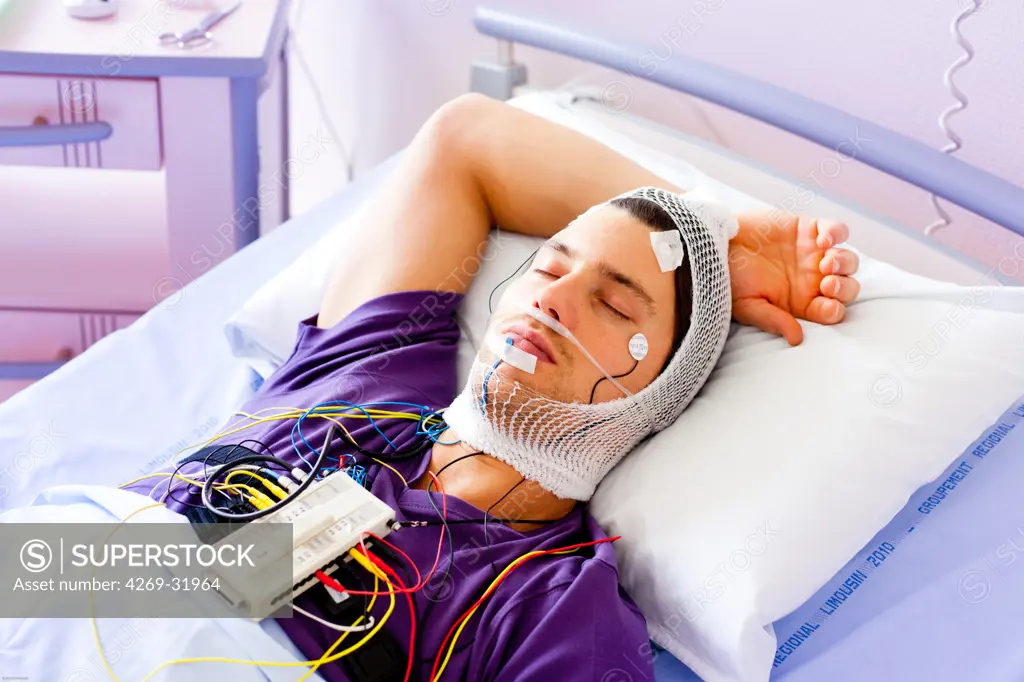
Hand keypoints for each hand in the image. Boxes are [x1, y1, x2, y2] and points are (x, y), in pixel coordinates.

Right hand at [727, 213, 860, 344]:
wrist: (712, 246)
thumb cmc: (728, 279)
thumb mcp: (747, 306)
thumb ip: (773, 321)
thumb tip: (797, 339)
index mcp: (801, 302)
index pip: (830, 310)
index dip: (834, 310)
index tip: (826, 306)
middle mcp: (812, 279)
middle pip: (847, 286)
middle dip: (844, 287)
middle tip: (827, 283)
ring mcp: (813, 254)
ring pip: (847, 260)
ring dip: (844, 262)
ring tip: (826, 262)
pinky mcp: (808, 229)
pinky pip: (836, 230)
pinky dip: (836, 234)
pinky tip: (823, 240)